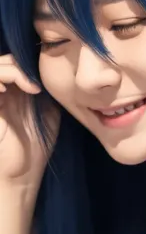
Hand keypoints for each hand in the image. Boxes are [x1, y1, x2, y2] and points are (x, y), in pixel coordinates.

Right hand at [0, 55, 58, 192]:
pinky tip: (10, 90)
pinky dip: (0, 78)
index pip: (16, 61)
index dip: (28, 61)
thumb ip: (47, 90)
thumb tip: (54, 71)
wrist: (22, 173)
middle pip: (4, 60)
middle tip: (37, 83)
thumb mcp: (48, 111)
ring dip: (12, 70)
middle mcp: (2, 92)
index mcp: (16, 90)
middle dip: (20, 63)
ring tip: (30, 88)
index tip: (44, 76)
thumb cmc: (36, 146)